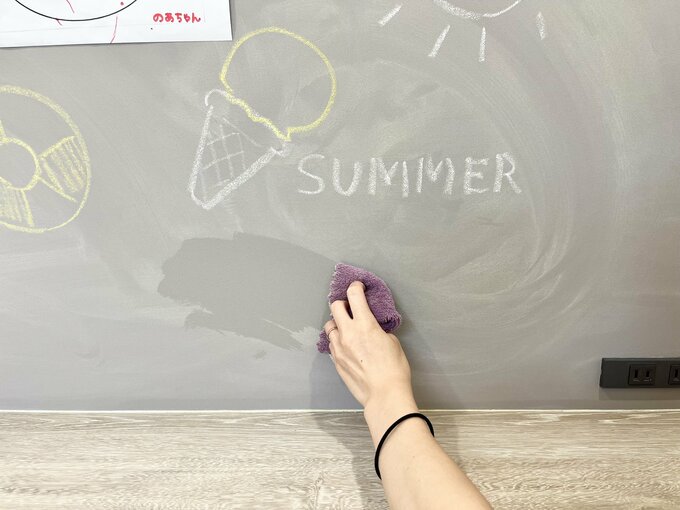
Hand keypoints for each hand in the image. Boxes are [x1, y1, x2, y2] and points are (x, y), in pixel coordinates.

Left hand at [324, 281, 414, 410]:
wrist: (384, 394)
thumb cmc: (394, 369)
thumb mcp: (392, 342)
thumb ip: (378, 330)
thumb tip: (372, 329)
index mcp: (365, 325)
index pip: (354, 296)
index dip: (355, 287)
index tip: (358, 286)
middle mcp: (348, 333)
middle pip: (335, 306)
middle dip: (342, 303)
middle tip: (351, 307)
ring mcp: (339, 348)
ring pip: (330, 326)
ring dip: (337, 323)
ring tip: (347, 328)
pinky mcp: (336, 361)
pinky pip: (332, 344)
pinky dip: (338, 340)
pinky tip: (347, 345)